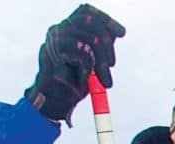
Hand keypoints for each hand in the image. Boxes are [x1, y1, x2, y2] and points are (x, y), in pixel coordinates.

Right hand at [25, 5, 125, 124]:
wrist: (58, 101)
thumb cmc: (75, 81)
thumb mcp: (94, 61)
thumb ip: (101, 46)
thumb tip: (117, 32)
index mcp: (69, 28)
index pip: (87, 12)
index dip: (106, 20)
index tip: (122, 33)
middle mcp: (60, 29)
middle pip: (91, 22)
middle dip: (107, 45)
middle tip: (111, 65)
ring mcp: (55, 38)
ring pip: (89, 38)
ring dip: (101, 62)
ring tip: (104, 80)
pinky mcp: (53, 51)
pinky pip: (82, 52)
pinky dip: (89, 67)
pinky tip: (85, 78)